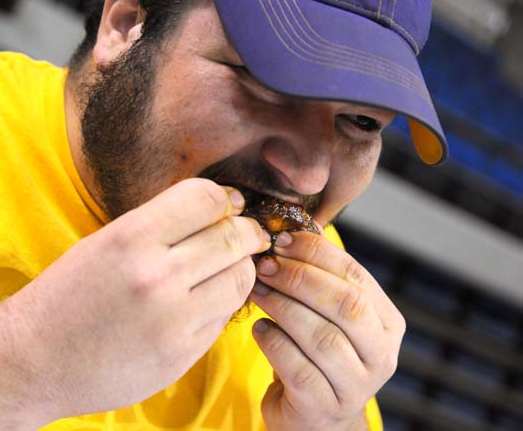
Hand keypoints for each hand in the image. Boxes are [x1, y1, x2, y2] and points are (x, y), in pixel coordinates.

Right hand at [9, 178, 269, 417]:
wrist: (33, 360)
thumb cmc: (66, 296)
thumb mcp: (103, 243)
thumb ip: (159, 225)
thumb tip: (218, 209)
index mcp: (130, 238)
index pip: (205, 199)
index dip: (224, 198)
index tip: (227, 205)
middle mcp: (155, 277)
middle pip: (231, 238)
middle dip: (246, 231)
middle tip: (246, 232)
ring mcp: (172, 320)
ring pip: (239, 278)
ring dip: (241, 267)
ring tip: (228, 265)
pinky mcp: (181, 355)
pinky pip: (224, 317)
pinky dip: (223, 303)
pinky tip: (207, 298)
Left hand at [249, 230, 404, 430]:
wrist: (313, 416)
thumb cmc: (315, 355)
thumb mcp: (325, 315)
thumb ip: (318, 279)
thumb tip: (287, 232)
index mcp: (386, 322)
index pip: (356, 277)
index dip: (316, 254)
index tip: (281, 241)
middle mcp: (381, 355)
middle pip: (346, 305)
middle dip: (300, 279)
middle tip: (266, 266)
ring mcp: (356, 387)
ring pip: (323, 338)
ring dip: (283, 307)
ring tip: (259, 292)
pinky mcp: (324, 409)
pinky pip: (298, 370)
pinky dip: (275, 343)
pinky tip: (260, 329)